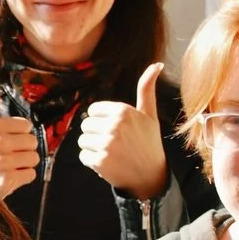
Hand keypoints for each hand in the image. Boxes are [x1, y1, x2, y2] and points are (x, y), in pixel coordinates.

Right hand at [0, 81, 38, 197]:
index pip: (26, 126)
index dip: (19, 135)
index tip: (6, 141)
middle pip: (33, 142)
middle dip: (24, 150)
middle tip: (9, 157)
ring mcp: (0, 163)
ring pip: (34, 158)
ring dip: (25, 164)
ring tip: (10, 167)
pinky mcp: (6, 181)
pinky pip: (31, 174)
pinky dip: (23, 178)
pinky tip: (9, 178)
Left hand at [78, 62, 168, 196]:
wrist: (151, 175)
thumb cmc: (149, 142)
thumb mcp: (149, 114)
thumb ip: (146, 89)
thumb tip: (156, 64)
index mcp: (123, 111)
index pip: (93, 110)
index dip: (102, 120)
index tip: (116, 129)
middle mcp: (114, 126)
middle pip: (86, 125)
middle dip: (96, 134)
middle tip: (114, 143)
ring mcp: (106, 145)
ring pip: (82, 141)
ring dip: (93, 148)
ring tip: (110, 152)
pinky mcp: (100, 161)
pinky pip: (83, 156)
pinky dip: (91, 161)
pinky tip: (107, 162)